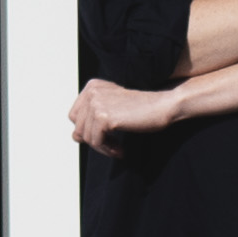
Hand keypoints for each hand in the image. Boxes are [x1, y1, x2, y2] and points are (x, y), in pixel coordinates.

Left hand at [67, 74, 186, 155]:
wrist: (163, 106)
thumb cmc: (142, 109)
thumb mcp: (113, 106)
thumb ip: (93, 116)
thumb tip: (75, 137)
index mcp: (92, 86)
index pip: (75, 116)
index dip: (88, 129)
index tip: (105, 136)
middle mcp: (92, 92)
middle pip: (78, 127)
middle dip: (95, 140)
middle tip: (113, 146)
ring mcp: (96, 103)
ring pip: (86, 137)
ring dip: (103, 147)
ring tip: (118, 149)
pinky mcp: (104, 117)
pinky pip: (96, 142)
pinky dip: (107, 149)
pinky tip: (121, 150)